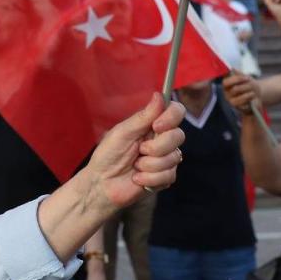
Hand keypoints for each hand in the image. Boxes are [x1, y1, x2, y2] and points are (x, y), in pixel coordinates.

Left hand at [82, 94, 184, 212]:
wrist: (102, 183)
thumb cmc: (108, 155)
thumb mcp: (122, 133)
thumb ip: (143, 117)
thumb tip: (159, 95)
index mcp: (152, 125)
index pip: (176, 112)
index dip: (171, 118)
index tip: (156, 126)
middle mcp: (162, 140)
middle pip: (178, 136)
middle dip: (157, 147)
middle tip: (140, 151)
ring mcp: (165, 159)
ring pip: (174, 158)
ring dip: (149, 165)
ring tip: (135, 166)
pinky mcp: (165, 177)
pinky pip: (169, 176)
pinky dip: (149, 178)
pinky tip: (137, 179)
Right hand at [222, 72, 260, 114]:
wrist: (256, 94)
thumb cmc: (248, 84)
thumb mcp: (244, 77)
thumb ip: (238, 73)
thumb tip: (231, 68)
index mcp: (226, 85)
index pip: (226, 82)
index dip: (237, 79)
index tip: (247, 78)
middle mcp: (227, 94)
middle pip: (235, 89)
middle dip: (246, 87)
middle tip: (252, 86)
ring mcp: (232, 101)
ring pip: (241, 97)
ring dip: (250, 94)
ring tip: (253, 93)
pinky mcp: (238, 108)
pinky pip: (245, 105)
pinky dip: (250, 101)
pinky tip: (252, 99)